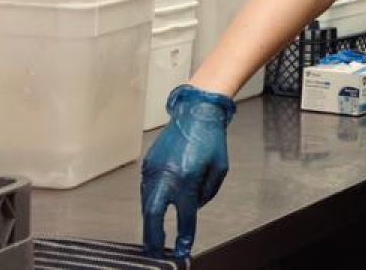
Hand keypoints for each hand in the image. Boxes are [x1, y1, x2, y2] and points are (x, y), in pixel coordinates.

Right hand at [141, 85, 235, 258]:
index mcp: (187, 178)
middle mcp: (166, 176)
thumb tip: (194, 207)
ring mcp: (153, 170)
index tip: (183, 250)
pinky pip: (146, 191)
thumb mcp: (219, 169)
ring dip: (150, 222)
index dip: (185, 236)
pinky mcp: (148, 164)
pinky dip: (150, 203)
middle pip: (153, 215)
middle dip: (152, 238)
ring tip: (154, 237)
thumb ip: (207, 193)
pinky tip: (156, 211)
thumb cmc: (211, 138)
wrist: (196, 112)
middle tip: (154, 253)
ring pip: (146, 204)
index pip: (185, 216)